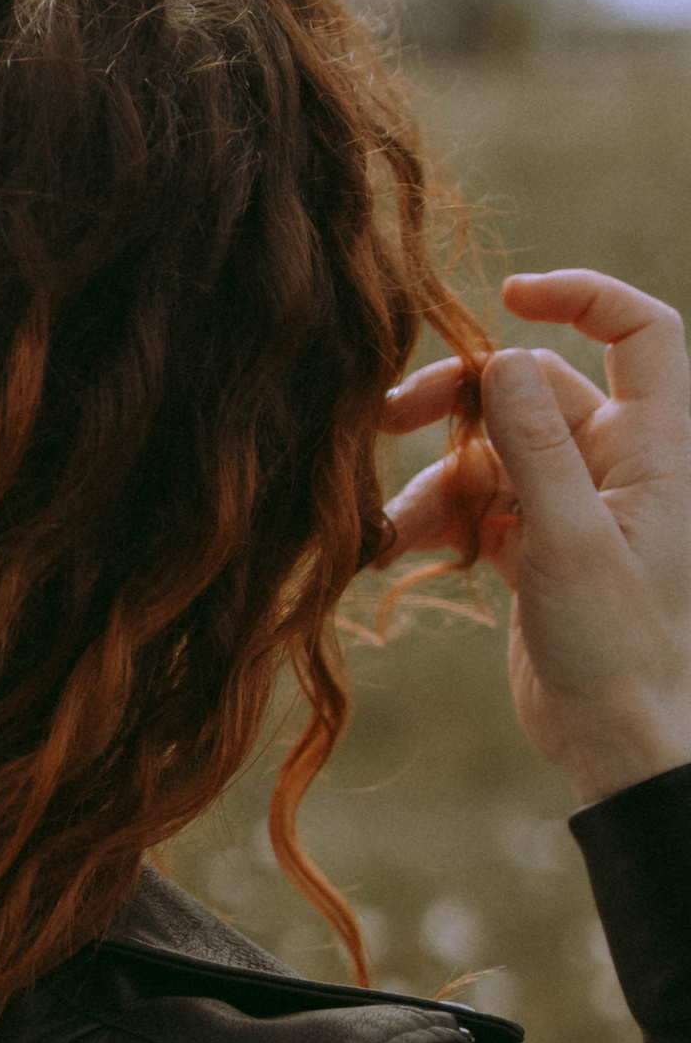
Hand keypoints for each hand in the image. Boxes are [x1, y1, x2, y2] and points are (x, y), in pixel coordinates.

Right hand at [382, 271, 690, 804]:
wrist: (617, 745)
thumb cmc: (621, 648)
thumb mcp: (571, 541)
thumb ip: (536, 446)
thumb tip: (500, 359)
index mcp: (655, 450)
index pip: (641, 336)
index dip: (584, 299)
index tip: (511, 297)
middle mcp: (618, 467)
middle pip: (535, 391)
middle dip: (461, 401)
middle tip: (389, 418)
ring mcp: (574, 507)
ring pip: (492, 454)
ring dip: (434, 479)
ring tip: (387, 524)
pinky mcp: (537, 549)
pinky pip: (476, 508)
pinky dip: (434, 521)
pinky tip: (393, 549)